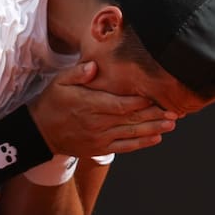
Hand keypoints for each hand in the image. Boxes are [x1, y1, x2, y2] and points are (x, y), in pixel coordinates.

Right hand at [28, 62, 176, 154]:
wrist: (40, 133)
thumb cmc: (52, 103)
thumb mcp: (59, 82)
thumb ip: (77, 73)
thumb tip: (93, 66)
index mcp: (89, 105)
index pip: (119, 104)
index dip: (139, 102)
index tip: (156, 96)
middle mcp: (97, 123)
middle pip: (130, 119)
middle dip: (153, 115)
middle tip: (174, 111)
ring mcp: (99, 138)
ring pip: (131, 134)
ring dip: (153, 129)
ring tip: (171, 124)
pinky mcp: (100, 148)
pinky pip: (124, 147)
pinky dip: (140, 144)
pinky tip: (156, 138)